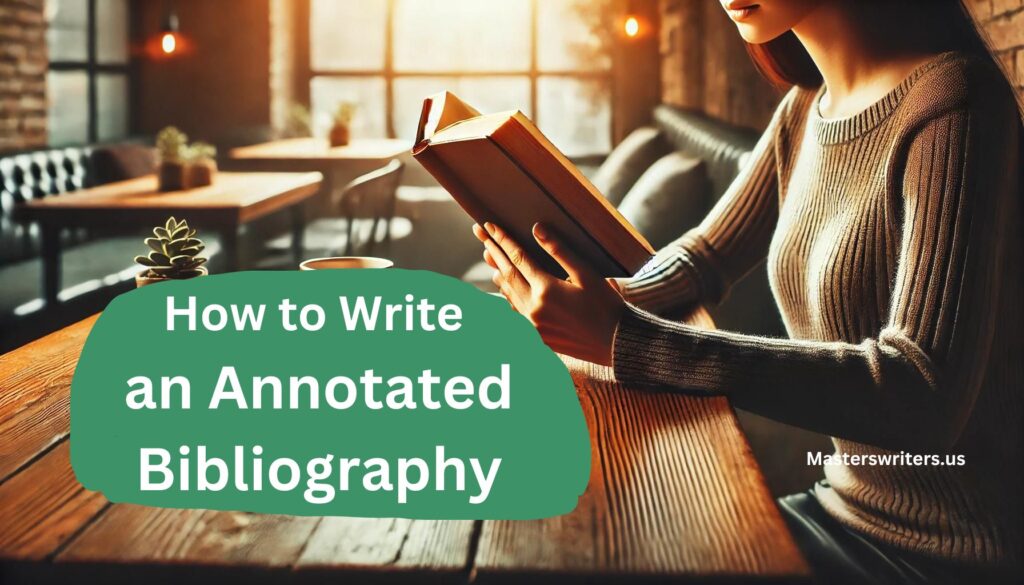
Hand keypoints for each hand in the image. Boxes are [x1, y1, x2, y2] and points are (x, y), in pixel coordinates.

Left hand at [472, 222, 624, 365]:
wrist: (616, 344)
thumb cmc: (606, 306)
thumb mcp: (586, 274)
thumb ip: (559, 251)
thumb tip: (537, 229)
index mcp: (546, 290)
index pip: (518, 258)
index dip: (503, 240)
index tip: (489, 225)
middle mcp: (534, 308)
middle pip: (507, 274)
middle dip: (493, 251)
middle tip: (480, 234)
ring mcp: (533, 325)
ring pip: (508, 294)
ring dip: (499, 273)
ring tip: (490, 256)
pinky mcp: (537, 336)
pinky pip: (515, 311)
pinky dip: (508, 295)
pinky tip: (507, 287)